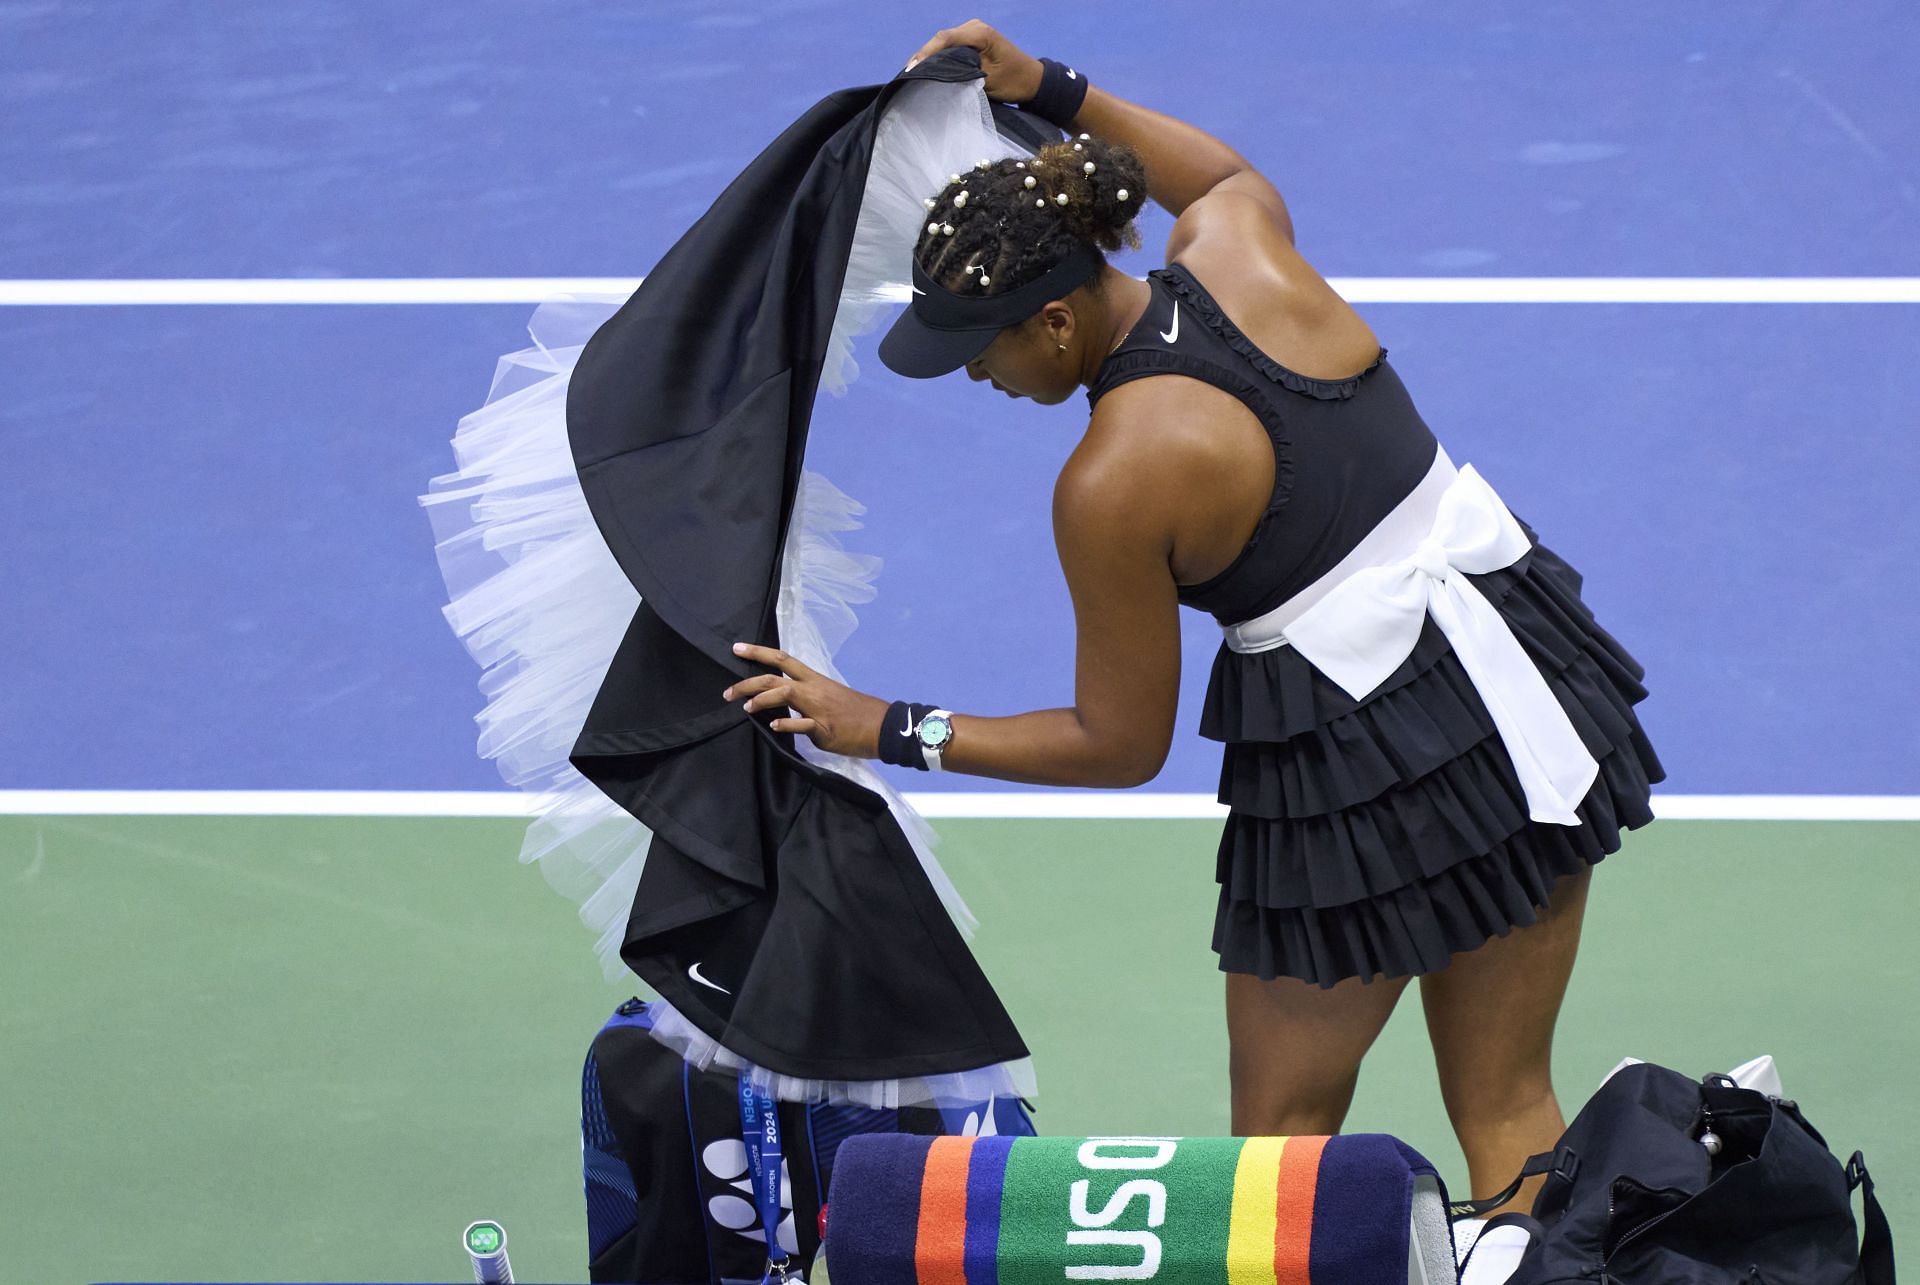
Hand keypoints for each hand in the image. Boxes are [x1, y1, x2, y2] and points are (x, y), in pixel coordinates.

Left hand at [725, 642, 890, 758]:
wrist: (882, 726)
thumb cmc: (856, 712)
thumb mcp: (829, 697)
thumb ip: (805, 698)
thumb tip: (783, 706)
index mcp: (815, 679)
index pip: (783, 658)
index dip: (758, 652)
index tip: (737, 648)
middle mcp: (814, 689)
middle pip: (775, 677)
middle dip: (748, 683)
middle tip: (728, 692)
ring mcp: (819, 709)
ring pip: (785, 693)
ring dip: (761, 700)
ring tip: (746, 708)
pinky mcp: (825, 729)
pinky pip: (803, 724)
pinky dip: (786, 724)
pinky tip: (774, 726)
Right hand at [904, 19, 1042, 101]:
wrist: (1032, 80)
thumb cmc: (1014, 82)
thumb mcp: (987, 80)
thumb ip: (963, 73)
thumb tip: (939, 73)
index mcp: (981, 34)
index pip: (946, 39)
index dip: (926, 54)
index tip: (911, 69)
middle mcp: (975, 27)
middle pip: (941, 39)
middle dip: (924, 56)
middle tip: (907, 74)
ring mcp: (973, 30)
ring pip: (944, 42)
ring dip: (930, 56)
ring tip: (913, 72)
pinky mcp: (972, 38)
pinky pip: (950, 45)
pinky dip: (939, 56)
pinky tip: (928, 67)